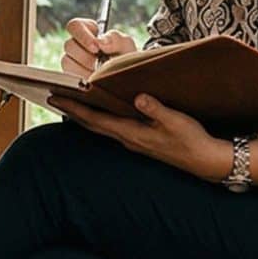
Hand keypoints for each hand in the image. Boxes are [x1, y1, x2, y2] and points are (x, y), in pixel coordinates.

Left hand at [51, 92, 231, 180]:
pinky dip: (98, 118)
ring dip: (82, 115)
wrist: (205, 161)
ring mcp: (133, 141)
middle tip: (51, 97)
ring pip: (100, 127)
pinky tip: (97, 113)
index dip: (74, 108)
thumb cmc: (192, 140)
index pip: (95, 119)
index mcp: (132, 133)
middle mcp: (127, 139)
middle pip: (91, 124)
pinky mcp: (140, 140)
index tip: (55, 97)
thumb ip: (156, 109)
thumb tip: (137, 98)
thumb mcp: (176, 121)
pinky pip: (111, 128)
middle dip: (71, 110)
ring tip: (68, 102)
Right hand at [62, 17, 137, 79]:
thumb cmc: (124, 57)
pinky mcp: (71, 75)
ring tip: (99, 73)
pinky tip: (94, 80)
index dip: (82, 35)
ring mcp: (72, 60)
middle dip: (86, 56)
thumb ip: (114, 38)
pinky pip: (69, 77)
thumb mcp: (125, 44)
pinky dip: (83, 79)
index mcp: (87, 31)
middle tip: (100, 63)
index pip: (74, 26)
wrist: (127, 77)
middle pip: (69, 45)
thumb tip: (100, 42)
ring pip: (66, 61)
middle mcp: (76, 44)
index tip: (96, 47)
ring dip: (84, 69)